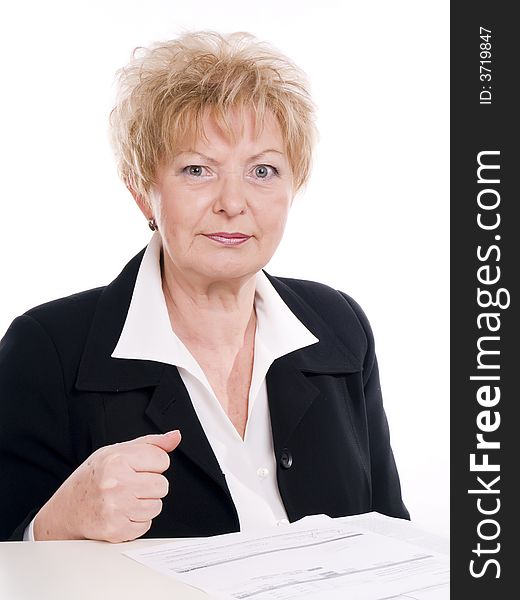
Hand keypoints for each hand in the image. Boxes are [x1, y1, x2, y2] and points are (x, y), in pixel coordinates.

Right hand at [34, 430, 181, 542]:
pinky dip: (138, 520)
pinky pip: (146, 524)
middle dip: (151, 485)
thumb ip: (150, 444)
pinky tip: (121, 512)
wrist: (68, 509)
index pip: (162, 459)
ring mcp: (116, 509)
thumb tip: (175, 436)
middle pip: (163, 485)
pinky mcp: (117, 530)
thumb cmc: (93, 477)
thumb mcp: (117, 451)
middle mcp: (116, 484)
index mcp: (117, 460)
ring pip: (157, 506)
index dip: (152, 463)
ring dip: (145, 503)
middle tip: (131, 484)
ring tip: (125, 498)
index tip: (138, 467)